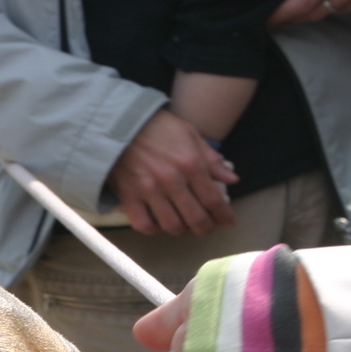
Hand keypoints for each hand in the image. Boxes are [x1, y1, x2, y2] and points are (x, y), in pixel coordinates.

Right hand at [108, 109, 238, 236]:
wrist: (119, 121)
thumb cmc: (157, 126)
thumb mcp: (190, 134)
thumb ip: (211, 159)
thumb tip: (231, 178)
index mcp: (190, 164)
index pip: (213, 200)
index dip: (224, 216)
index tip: (228, 223)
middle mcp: (172, 180)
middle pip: (195, 218)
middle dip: (206, 228)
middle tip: (207, 227)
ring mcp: (149, 190)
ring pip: (172, 225)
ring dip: (182, 230)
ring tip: (184, 225)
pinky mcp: (129, 196)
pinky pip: (144, 224)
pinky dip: (154, 228)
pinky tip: (159, 222)